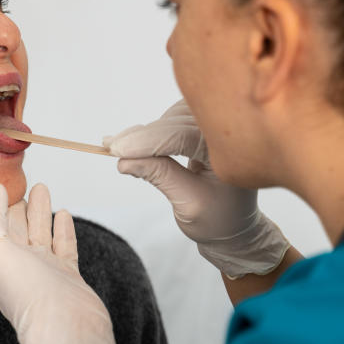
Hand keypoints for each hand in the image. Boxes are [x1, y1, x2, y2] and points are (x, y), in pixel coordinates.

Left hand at [0, 182, 129, 343]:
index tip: (2, 180)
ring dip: (42, 211)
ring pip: (42, 232)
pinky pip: (64, 245)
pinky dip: (62, 229)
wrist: (65, 325)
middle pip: (19, 226)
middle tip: (26, 182)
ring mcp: (45, 270)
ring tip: (43, 189)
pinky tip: (63, 215)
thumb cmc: (29, 294)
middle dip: (21, 204)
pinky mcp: (68, 275)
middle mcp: (20, 265)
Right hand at [104, 100, 289, 278]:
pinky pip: (174, 119)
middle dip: (142, 136)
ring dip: (146, 132)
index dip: (148, 142)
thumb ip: (159, 176)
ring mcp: (217, 130)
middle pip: (176, 123)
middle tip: (110, 148)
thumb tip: (124, 160)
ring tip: (121, 150)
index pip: (184, 137)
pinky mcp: (205, 129)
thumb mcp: (189, 203)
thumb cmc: (218, 220)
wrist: (234, 226)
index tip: (118, 150)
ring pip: (172, 118)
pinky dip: (154, 130)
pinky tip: (137, 143)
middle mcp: (227, 136)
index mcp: (231, 155)